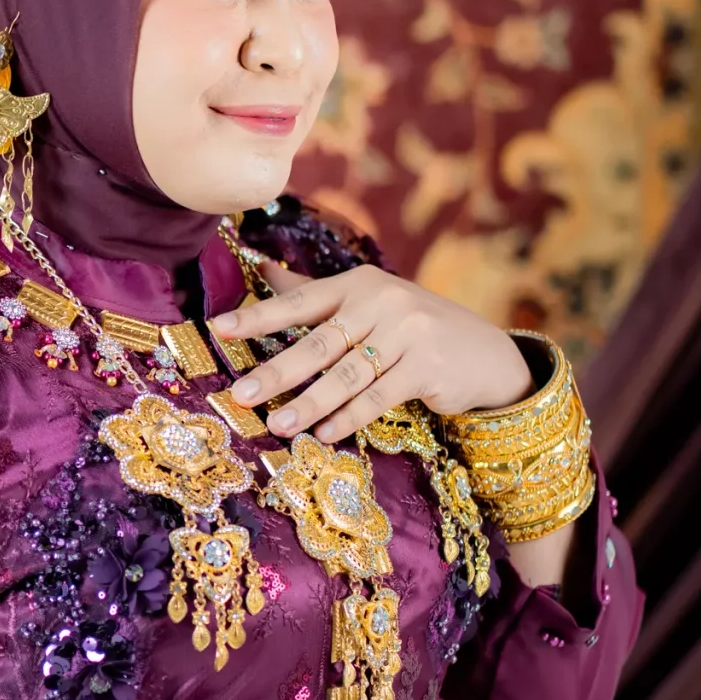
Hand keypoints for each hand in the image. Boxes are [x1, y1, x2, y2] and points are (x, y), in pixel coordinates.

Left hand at [209, 258, 533, 444]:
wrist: (482, 351)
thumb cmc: (411, 326)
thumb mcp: (366, 300)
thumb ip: (312, 291)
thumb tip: (259, 265)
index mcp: (358, 284)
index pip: (300, 300)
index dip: (259, 315)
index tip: (219, 328)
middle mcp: (382, 302)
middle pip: (319, 343)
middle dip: (276, 372)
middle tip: (240, 394)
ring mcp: (408, 334)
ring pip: (347, 375)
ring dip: (309, 403)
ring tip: (276, 424)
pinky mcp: (427, 367)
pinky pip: (378, 397)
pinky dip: (348, 418)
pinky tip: (323, 434)